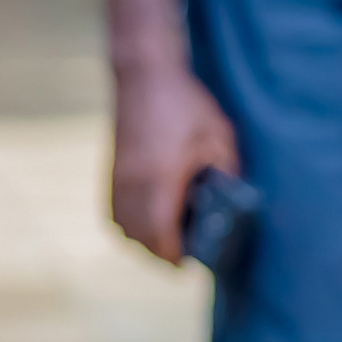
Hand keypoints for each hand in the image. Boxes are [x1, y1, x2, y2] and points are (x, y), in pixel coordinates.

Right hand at [108, 65, 240, 264]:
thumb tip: (229, 206)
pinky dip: (126, 224)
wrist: (144, 75)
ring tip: (166, 243)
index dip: (171, 256)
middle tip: (182, 259)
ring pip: (120, 226)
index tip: (187, 266)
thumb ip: (225, 174)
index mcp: (160, 178)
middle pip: (137, 236)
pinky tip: (147, 222)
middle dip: (158, 254)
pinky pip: (112, 210)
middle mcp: (133, 182)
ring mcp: (117, 176)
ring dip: (140, 241)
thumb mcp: (219, 139)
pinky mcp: (111, 169)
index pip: (159, 233)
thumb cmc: (186, 105)